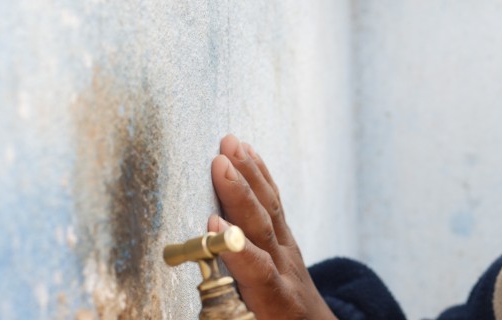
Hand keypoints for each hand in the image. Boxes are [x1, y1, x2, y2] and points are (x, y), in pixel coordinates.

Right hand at [207, 134, 334, 318]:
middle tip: (220, 162)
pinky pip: (274, 204)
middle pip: (264, 229)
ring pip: (270, 210)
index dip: (235, 246)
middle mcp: (286, 270)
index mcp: (277, 300)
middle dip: (241, 195)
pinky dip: (262, 177)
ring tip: (231, 145)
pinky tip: (249, 153)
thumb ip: (236, 315)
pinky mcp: (287, 240)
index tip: (212, 223)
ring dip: (250, 175)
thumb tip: (220, 271)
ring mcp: (289, 252)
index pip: (258, 269)